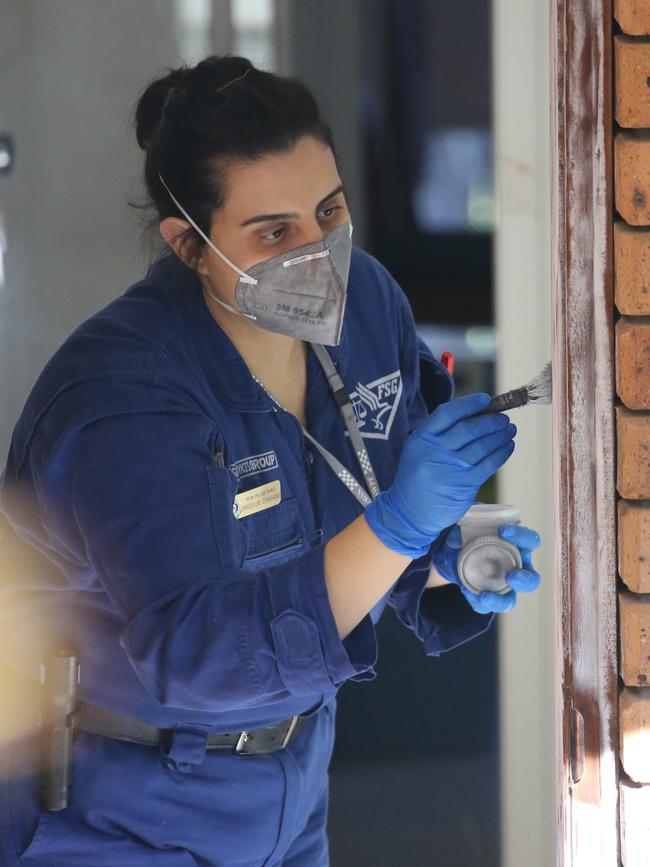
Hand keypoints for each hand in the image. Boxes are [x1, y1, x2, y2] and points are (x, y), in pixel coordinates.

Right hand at [364, 393, 515, 556]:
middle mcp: (435, 452)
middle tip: (503, 418)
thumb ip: (441, 433)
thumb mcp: (420, 449)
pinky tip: (507, 447)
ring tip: (509, 430)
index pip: (447, 413)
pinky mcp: (464, 485)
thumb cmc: (419, 475)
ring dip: (500, 436)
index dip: (468, 404)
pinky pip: (488, 465)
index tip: (486, 400)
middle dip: (490, 421)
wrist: (410, 512)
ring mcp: (450, 469)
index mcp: (421, 438)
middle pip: (468, 429)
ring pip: (482, 446)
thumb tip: (478, 414)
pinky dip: (501, 453)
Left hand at [433, 523, 540, 612]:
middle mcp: (516, 567)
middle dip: (524, 580)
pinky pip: (484, 605)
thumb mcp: (473, 519)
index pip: (530, 541)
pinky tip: (465, 590)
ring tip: (485, 596)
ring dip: (501, 600)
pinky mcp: (485, 596)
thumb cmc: (472, 530)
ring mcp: (501, 585)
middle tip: (511, 576)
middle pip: (531, 580)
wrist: (452, 548)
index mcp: (519, 546)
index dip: (522, 536)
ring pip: (510, 600)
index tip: (503, 530)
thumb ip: (472, 513)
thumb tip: (459, 508)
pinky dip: (476, 601)